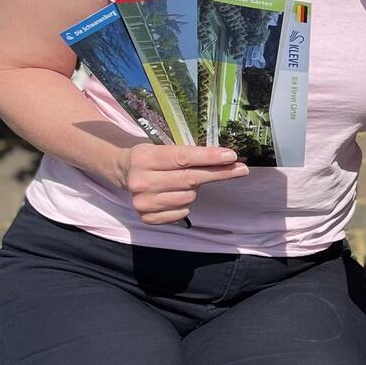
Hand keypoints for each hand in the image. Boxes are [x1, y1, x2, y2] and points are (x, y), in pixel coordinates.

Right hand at [118, 144, 248, 224]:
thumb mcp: (164, 147)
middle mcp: (141, 181)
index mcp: (145, 157)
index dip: (209, 157)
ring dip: (194, 188)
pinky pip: (182, 211)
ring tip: (185, 181)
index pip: (183, 157)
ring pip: (188, 196)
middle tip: (241, 169)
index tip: (232, 156)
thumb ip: (189, 153)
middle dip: (218, 173)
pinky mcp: (146, 217)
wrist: (124, 171)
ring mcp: (142, 202)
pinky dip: (185, 203)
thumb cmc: (152, 157)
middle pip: (190, 178)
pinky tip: (177, 194)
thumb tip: (227, 158)